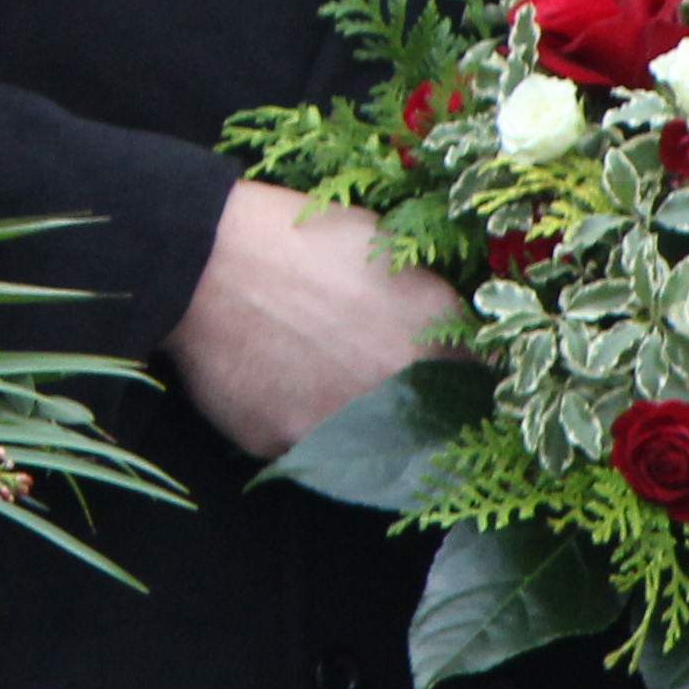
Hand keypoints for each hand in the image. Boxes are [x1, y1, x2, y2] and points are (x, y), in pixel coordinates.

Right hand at [168, 178, 456, 461]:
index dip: (471, 387)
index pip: (485, 381)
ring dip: (358, 431)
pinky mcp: (291, 446)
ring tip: (318, 388)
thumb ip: (425, 304)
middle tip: (378, 392)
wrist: (203, 257)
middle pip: (436, 428)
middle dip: (417, 417)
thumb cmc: (292, 237)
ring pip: (370, 450)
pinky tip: (271, 389)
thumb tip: (451, 343)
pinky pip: (306, 450)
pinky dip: (295, 427)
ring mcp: (349, 423)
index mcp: (435, 329)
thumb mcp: (381, 249)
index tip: (456, 390)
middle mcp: (403, 386)